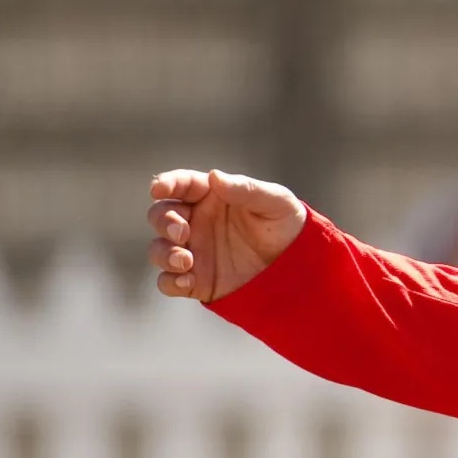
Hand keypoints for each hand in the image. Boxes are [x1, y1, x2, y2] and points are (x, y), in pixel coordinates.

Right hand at [146, 170, 306, 301]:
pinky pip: (169, 282)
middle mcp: (195, 221)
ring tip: (186, 260)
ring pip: (159, 249)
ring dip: (164, 253)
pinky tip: (188, 281)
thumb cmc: (286, 223)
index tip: (158, 189)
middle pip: (160, 215)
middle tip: (181, 231)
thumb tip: (214, 176)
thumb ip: (245, 189)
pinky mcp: (196, 280)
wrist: (298, 263)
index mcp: (211, 196)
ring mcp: (193, 251)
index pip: (180, 185)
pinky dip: (171, 281)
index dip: (166, 184)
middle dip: (163, 221)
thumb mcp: (275, 201)